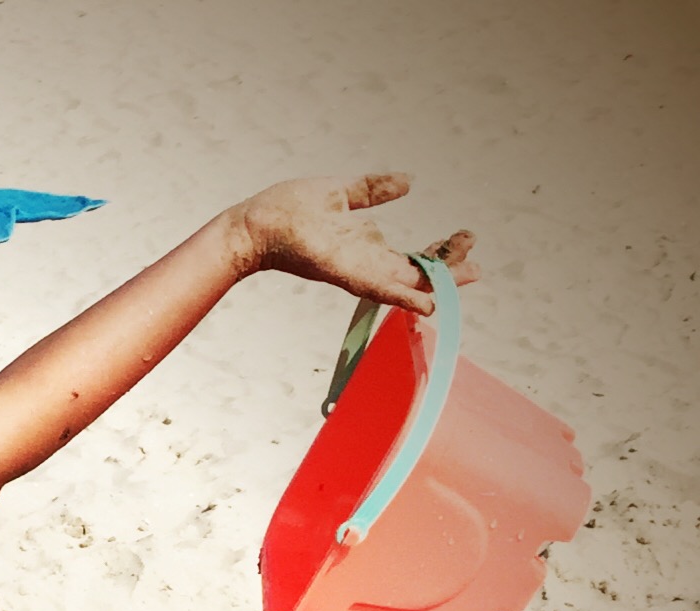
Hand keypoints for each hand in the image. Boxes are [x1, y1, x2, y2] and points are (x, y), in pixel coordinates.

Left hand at [230, 174, 476, 314]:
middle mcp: (363, 264)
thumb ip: (374, 190)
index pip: (411, 256)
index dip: (441, 251)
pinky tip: (427, 303)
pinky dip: (403, 296)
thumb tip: (409, 181)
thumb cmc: (288, 210)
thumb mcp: (342, 192)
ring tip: (469, 278)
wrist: (255, 223)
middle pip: (414, 274)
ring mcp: (354, 270)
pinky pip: (378, 287)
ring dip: (437, 282)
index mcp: (366, 247)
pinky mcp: (342, 271)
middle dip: (448, 270)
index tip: (467, 237)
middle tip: (480, 267)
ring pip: (404, 283)